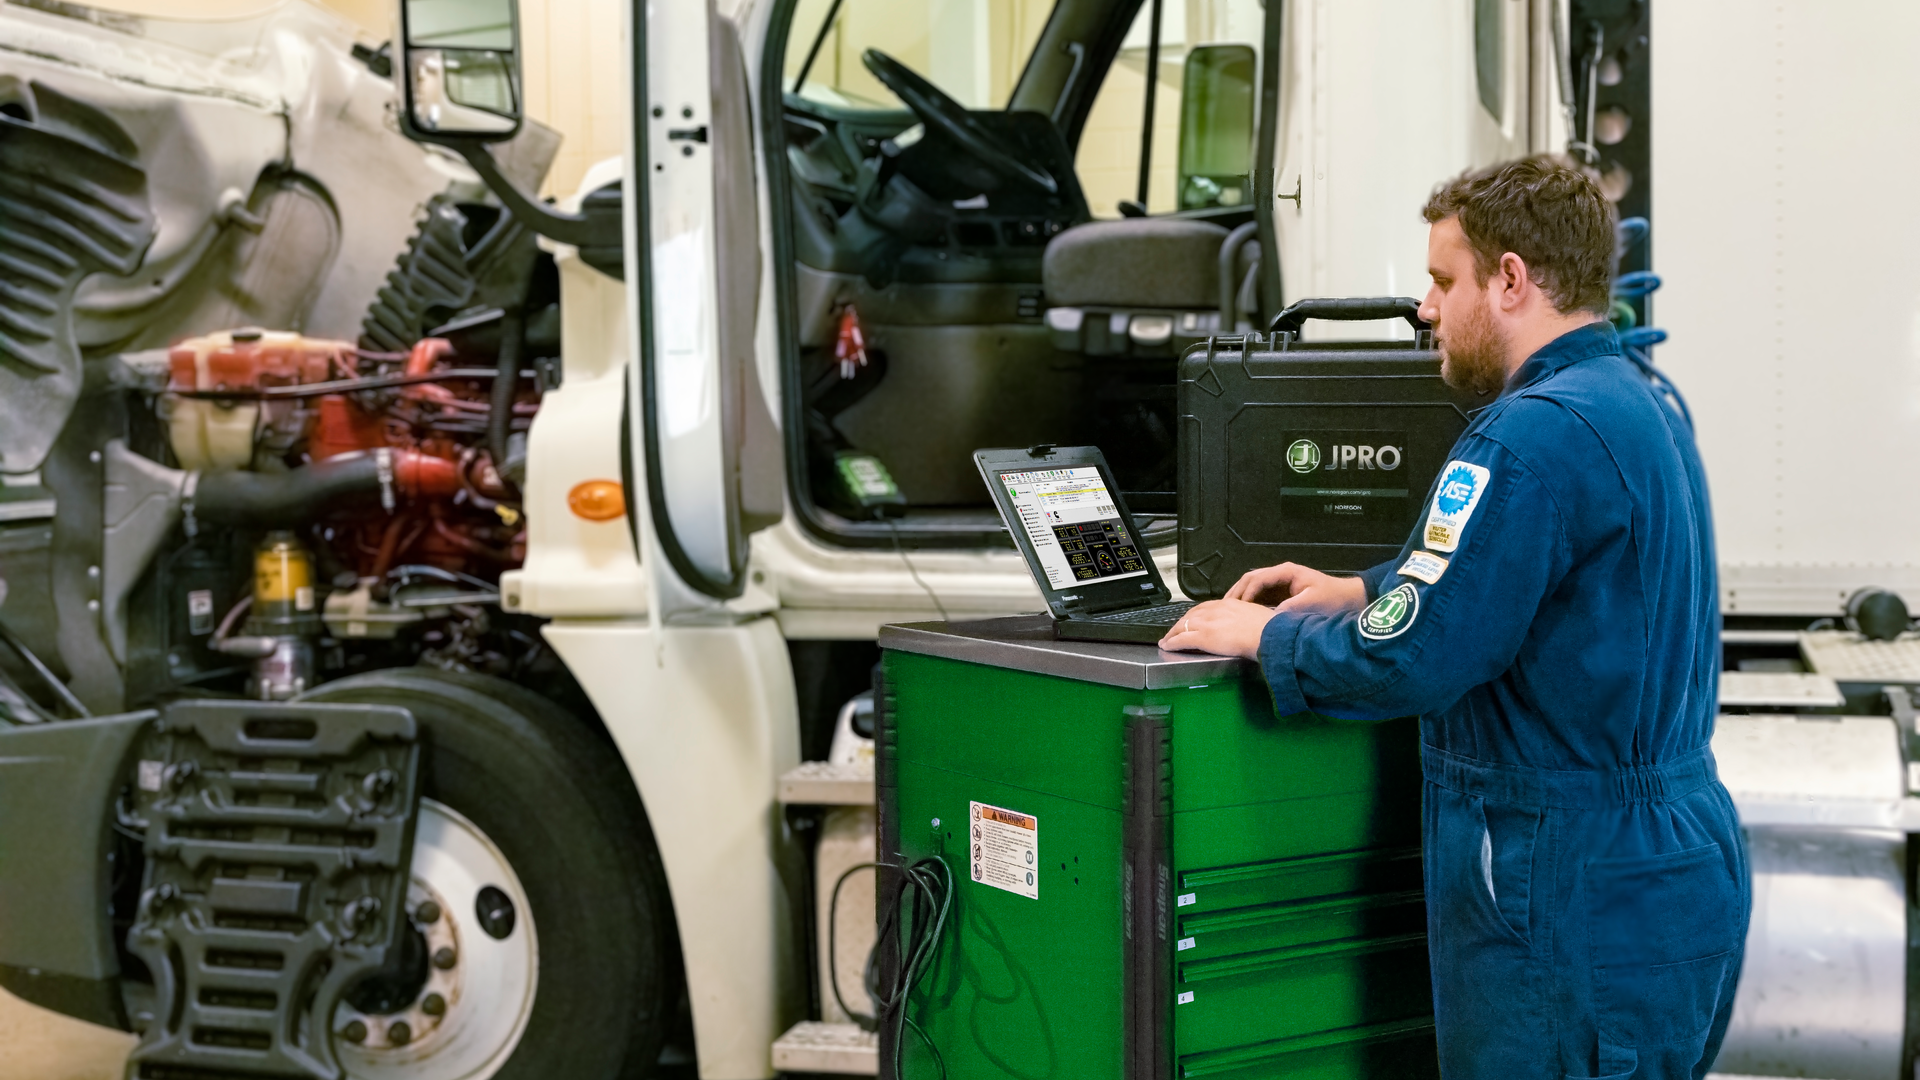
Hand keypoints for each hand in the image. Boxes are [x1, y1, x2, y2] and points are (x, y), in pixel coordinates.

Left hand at [1158, 599, 1277, 658]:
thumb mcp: (1259, 616)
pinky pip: (1182, 639)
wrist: (1270, 635)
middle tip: (1174, 630)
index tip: (1192, 620)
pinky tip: (1166, 646)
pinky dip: (1172, 643)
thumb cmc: (1271, 629)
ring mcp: (1209, 623)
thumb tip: (1250, 626)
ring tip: (1166, 640)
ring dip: (1172, 633)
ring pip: (1183, 625)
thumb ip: (1249, 619)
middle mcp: (1216, 610)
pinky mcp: (1204, 636)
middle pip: (1191, 614)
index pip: (1206, 607)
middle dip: (1181, 622)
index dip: (1196, 615)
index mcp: (1230, 604)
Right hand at [1224, 562, 1366, 615]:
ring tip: (1228, 612)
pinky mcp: (1282, 594)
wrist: (1351, 600)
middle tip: (1224, 608)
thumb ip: (1289, 608)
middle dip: (1236, 592)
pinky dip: (1250, 603)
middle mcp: (1280, 574)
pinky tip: (1243, 615)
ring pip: (1253, 587)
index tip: (1237, 608)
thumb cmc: (1334, 599)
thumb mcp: (1311, 603)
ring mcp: (1281, 583)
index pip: (1257, 578)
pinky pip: (1261, 596)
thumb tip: (1269, 617)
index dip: (1245, 592)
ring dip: (1241, 597)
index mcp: (1286, 572)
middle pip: (1250, 579)